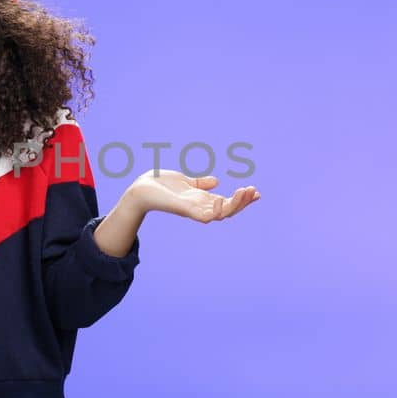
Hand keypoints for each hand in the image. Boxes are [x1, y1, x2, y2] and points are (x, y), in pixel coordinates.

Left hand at [126, 169, 260, 223]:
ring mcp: (193, 210)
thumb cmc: (160, 185)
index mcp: (202, 200)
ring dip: (235, 205)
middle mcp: (200, 207)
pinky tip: (222, 199)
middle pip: (228, 210)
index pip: (227, 203)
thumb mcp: (185, 181)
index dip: (242, 199)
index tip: (256, 191)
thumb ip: (200, 184)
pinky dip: (215, 210)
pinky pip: (204, 216)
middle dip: (243, 202)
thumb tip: (216, 181)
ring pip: (221, 214)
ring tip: (244, 192)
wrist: (140, 189)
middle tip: (254, 191)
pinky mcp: (184, 210)